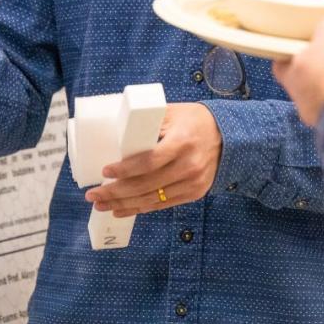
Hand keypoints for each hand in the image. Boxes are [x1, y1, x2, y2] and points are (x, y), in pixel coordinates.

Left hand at [85, 103, 222, 215]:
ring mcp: (192, 182)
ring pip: (152, 199)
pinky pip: (162, 204)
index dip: (126, 170)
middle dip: (116, 192)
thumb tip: (115, 133)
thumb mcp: (172, 113)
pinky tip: (122, 210)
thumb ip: (148, 123)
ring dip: (123, 204)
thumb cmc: (195, 120)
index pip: (149, 161)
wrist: (229, 136)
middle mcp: (188, 165)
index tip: (106, 171)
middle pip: (146, 185)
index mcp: (182, 142)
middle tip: (93, 194)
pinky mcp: (194, 193)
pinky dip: (140, 208)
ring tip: (101, 205)